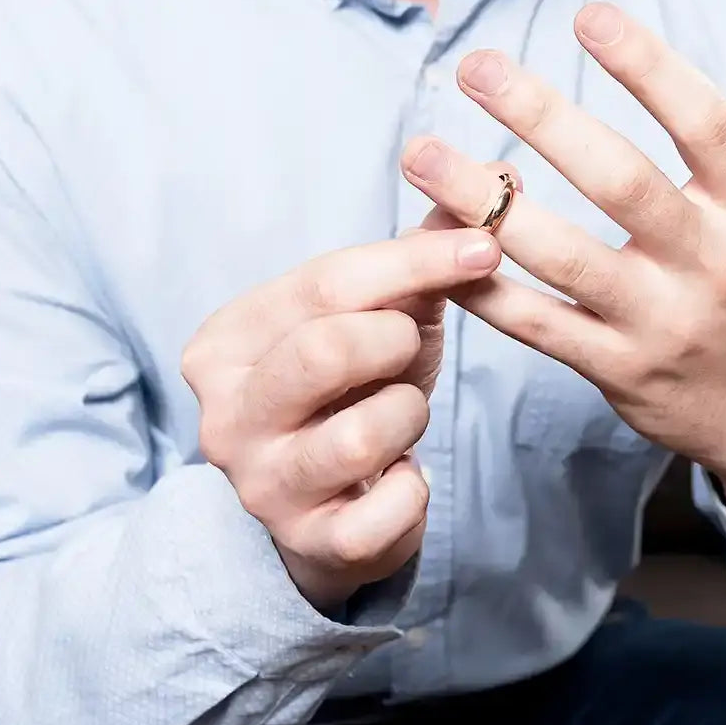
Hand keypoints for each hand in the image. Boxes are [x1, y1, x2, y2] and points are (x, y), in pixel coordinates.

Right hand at [181, 229, 501, 610]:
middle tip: (408, 345)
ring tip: (399, 414)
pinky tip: (400, 477)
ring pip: (361, 433)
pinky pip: (388, 510)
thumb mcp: (374, 315)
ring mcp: (260, 485)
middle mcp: (224, 414)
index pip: (324, 283)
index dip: (414, 261)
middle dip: (394, 341)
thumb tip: (500, 179)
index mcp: (227, 340)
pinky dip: (414, 488)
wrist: (323, 501)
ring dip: (407, 413)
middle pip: (327, 349)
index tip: (484, 248)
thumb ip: (421, 254)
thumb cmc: (350, 390)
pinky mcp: (307, 545)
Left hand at [401, 2, 725, 550]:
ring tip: (420, 152)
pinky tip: (431, 245)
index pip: (708, 125)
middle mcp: (710, 266)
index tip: (589, 15)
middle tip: (478, 67)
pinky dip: (483, 288)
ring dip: (485, 205)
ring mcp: (659, 324)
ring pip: (560, 257)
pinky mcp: (616, 372)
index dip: (650, 68)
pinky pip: (537, 326)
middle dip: (544, 120)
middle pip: (620, 183)